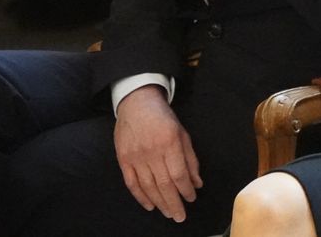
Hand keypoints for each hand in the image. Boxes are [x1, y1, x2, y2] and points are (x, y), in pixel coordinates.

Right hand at [114, 85, 202, 222]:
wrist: (136, 103)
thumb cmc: (163, 118)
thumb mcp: (182, 133)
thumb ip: (190, 158)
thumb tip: (197, 182)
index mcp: (169, 143)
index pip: (179, 174)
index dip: (186, 189)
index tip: (192, 198)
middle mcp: (151, 151)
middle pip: (164, 184)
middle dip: (174, 203)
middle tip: (180, 216)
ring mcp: (135, 156)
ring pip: (148, 186)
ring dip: (160, 203)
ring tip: (168, 213)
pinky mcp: (123, 159)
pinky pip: (132, 183)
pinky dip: (140, 197)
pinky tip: (150, 206)